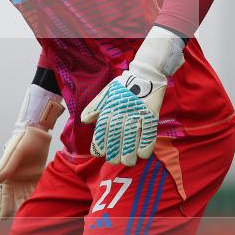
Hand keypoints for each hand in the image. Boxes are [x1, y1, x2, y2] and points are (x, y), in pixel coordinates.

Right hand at [0, 125, 51, 219]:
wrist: (38, 131)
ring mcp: (26, 177)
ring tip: (27, 220)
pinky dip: (36, 199)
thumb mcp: (15, 152)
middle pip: (13, 197)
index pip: (3, 193)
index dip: (2, 205)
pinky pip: (36, 189)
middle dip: (14, 209)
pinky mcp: (37, 175)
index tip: (2, 218)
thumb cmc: (23, 140)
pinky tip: (37, 208)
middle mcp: (15, 177)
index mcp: (6, 173)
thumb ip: (7, 166)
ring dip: (25, 206)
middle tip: (16, 223)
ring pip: (25, 195)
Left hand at [81, 25, 184, 165]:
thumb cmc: (123, 86)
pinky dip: (145, 144)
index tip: (99, 153)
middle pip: (115, 135)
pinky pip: (148, 131)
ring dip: (128, 152)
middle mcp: (121, 110)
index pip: (101, 127)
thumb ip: (94, 107)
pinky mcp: (150, 113)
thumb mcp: (105, 93)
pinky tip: (142, 154)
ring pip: (131, 136)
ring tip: (127, 161)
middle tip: (114, 160)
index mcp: (109, 106)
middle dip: (113, 151)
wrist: (145, 73)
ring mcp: (136, 112)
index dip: (99, 142)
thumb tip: (84, 120)